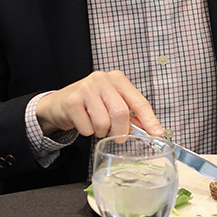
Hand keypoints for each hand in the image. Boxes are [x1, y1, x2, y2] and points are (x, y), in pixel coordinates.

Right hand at [37, 70, 164, 138]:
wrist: (60, 103)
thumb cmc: (91, 104)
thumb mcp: (112, 103)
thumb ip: (131, 114)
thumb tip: (151, 130)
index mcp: (117, 78)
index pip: (139, 101)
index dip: (149, 120)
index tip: (156, 133)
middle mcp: (102, 79)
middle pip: (121, 113)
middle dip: (121, 131)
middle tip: (118, 138)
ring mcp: (86, 88)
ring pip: (103, 122)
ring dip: (102, 132)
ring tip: (97, 126)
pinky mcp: (72, 101)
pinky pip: (87, 128)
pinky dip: (88, 132)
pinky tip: (84, 123)